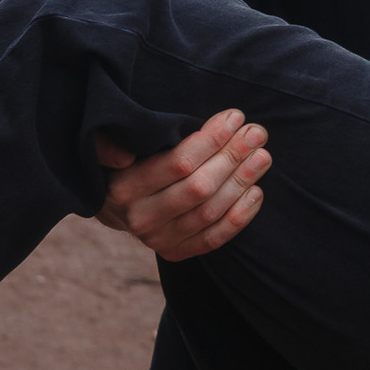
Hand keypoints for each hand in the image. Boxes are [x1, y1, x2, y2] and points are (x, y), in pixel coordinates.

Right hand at [94, 108, 270, 261]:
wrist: (111, 205)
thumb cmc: (121, 163)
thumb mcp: (107, 143)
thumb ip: (109, 142)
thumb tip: (122, 155)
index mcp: (124, 187)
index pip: (179, 163)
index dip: (212, 139)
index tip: (235, 117)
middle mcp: (140, 218)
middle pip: (200, 188)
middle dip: (233, 157)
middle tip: (257, 133)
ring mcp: (158, 240)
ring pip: (210, 212)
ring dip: (242, 182)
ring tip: (263, 156)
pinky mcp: (175, 253)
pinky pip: (214, 238)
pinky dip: (239, 217)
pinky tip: (256, 192)